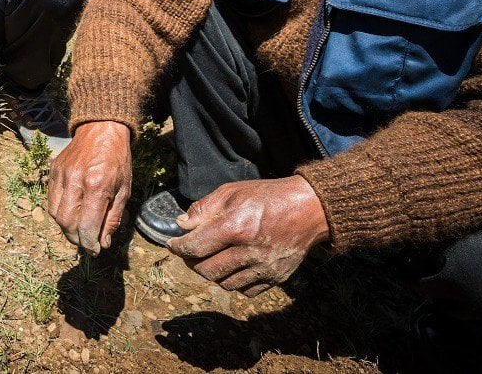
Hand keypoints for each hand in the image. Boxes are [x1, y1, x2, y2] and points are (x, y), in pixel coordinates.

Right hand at [46, 121, 132, 253]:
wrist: (102, 129)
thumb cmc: (117, 161)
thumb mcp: (124, 190)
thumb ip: (112, 218)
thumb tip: (103, 243)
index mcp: (97, 186)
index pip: (87, 226)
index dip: (90, 244)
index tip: (95, 251)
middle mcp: (76, 181)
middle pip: (67, 223)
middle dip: (76, 239)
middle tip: (86, 242)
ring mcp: (61, 175)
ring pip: (55, 214)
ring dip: (66, 228)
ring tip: (78, 230)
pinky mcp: (53, 170)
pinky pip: (51, 200)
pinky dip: (59, 212)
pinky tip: (71, 213)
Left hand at [167, 175, 329, 296]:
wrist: (309, 209)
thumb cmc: (267, 197)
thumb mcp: (231, 192)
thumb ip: (204, 209)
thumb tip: (182, 225)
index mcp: (236, 227)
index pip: (196, 247)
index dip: (178, 248)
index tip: (172, 244)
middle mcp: (250, 252)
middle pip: (207, 270)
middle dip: (192, 262)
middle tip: (190, 252)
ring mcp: (264, 268)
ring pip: (224, 283)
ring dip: (212, 273)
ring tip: (211, 258)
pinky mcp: (276, 278)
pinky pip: (245, 290)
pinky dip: (233, 281)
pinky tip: (232, 266)